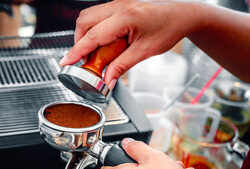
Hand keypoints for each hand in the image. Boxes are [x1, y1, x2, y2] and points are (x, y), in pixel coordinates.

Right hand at [59, 0, 202, 87]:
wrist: (183, 12)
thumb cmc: (169, 27)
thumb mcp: (145, 51)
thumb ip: (122, 66)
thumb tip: (107, 80)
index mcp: (126, 17)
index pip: (92, 36)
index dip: (76, 51)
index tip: (65, 62)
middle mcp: (119, 6)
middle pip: (84, 22)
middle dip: (79, 42)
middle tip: (85, 61)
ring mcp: (118, 2)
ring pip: (88, 16)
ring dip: (86, 35)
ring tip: (95, 53)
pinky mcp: (120, 4)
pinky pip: (98, 15)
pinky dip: (95, 29)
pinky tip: (104, 42)